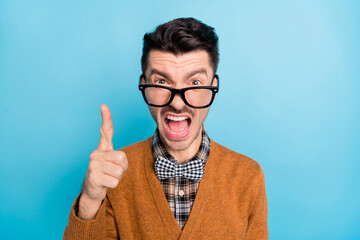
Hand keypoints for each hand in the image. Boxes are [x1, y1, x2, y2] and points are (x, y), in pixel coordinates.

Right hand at [78, 104, 127, 219]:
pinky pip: (115, 181)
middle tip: (114, 171)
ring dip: (117, 177)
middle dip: (123, 168)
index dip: (106, 118)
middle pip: (122, 158)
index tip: (103, 106)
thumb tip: (121, 161)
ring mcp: (93, 165)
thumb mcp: (115, 164)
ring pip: (119, 171)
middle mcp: (96, 154)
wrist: (92, 190)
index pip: (106, 131)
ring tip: (108, 177)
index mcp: (102, 149)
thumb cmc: (106, 174)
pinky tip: (105, 183)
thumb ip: (120, 159)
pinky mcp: (93, 177)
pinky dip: (113, 185)